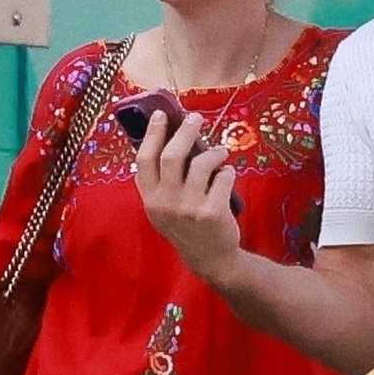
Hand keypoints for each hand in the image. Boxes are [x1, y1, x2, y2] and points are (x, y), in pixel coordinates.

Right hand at [134, 108, 240, 284]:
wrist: (211, 259)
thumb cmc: (187, 227)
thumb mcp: (163, 210)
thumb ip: (160, 182)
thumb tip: (167, 138)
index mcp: (150, 199)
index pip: (145, 159)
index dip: (153, 134)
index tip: (161, 115)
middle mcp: (166, 203)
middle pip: (172, 155)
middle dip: (185, 131)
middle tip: (195, 118)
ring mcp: (189, 209)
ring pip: (201, 163)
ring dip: (214, 152)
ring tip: (220, 151)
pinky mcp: (212, 212)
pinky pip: (223, 177)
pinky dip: (228, 171)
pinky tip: (228, 173)